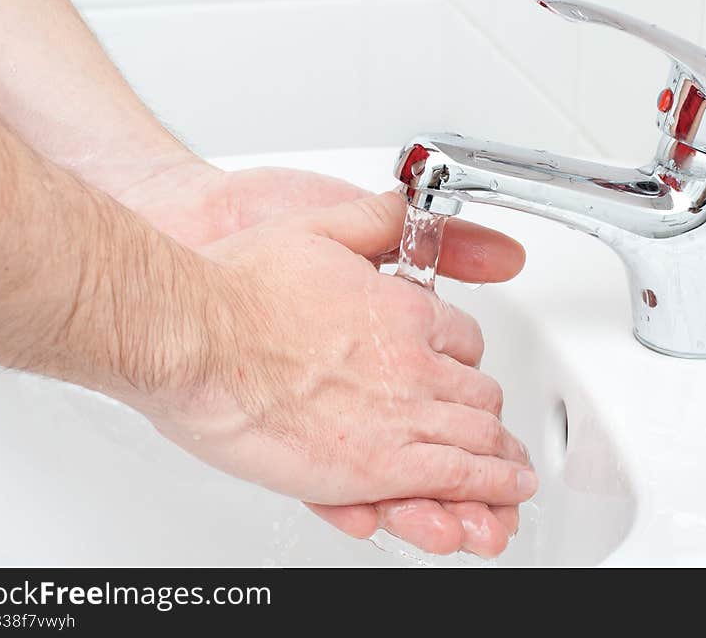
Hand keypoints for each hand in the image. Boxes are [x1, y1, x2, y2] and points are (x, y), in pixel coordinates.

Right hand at [120, 160, 531, 555]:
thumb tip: (408, 205)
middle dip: (488, 414)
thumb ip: (373, 220)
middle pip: (478, 392)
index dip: (464, 359)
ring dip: (500, 461)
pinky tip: (495, 498)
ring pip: (478, 438)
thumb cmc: (235, 288)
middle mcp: (411, 361)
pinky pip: (455, 479)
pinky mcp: (377, 465)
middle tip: (494, 433)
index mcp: (401, 310)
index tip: (460, 372)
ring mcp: (398, 415)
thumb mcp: (314, 227)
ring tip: (512, 480)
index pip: (463, 339)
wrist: (193, 336)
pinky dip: (486, 489)